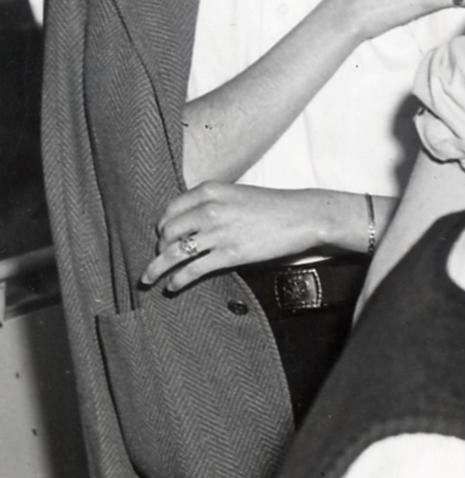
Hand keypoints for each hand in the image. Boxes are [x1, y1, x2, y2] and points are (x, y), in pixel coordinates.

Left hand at [144, 181, 357, 289]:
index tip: (163, 237)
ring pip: (174, 252)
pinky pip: (194, 269)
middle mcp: (208, 210)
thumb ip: (213, 203)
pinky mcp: (230, 254)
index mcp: (208, 191)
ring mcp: (218, 233)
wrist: (303, 216)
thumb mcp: (236, 194)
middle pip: (168, 231)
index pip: (170, 210)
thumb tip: (193, 223)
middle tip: (161, 258)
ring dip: (157, 267)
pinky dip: (178, 279)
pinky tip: (172, 286)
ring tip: (148, 279)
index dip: (163, 226)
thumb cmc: (274, 206)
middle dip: (160, 248)